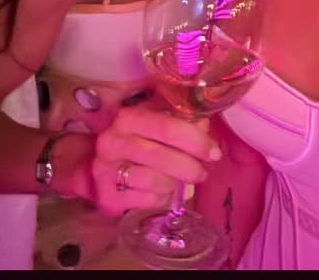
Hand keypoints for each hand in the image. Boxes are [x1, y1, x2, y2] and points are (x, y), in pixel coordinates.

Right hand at [88, 105, 220, 216]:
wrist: (105, 168)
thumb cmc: (137, 142)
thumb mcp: (156, 124)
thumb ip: (180, 122)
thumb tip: (204, 127)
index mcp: (127, 117)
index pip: (166, 127)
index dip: (194, 140)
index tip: (214, 152)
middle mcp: (112, 142)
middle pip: (160, 156)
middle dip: (188, 167)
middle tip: (202, 173)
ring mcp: (106, 170)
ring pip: (153, 180)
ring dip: (174, 183)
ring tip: (179, 181)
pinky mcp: (107, 197)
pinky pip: (145, 200)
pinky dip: (160, 198)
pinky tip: (161, 191)